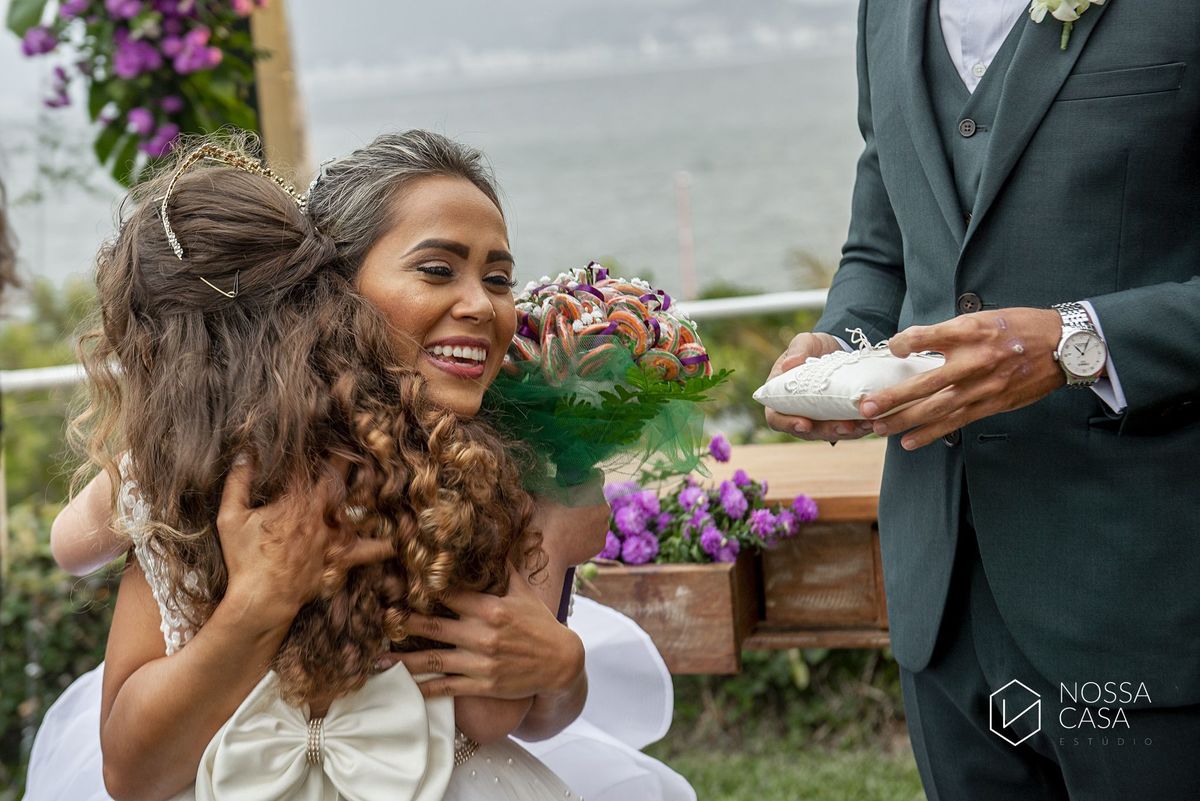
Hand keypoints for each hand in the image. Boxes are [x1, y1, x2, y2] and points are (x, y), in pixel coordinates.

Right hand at [217, 458, 394, 630]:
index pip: (305, 469)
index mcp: (295, 502)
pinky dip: (381, 545)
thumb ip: (238, 483)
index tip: (317, 438)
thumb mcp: (231, 518)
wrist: (263, 599)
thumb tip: (246, 453)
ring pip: (356, 510)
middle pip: (335, 483)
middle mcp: (320, 516)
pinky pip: (368, 551)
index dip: (310, 452)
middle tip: (351, 451)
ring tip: (377, 479)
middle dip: (343, 464)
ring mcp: (333, 538)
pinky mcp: (341, 559)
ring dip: (364, 495)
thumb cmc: (245, 559)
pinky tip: (396, 539)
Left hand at [386, 566, 584, 699]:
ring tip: (378, 659)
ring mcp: (480, 661)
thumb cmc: (540, 624)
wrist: (560, 662)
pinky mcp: (482, 684)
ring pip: (433, 659)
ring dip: (403, 660)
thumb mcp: (524, 592)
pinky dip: (425, 689)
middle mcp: (481, 634)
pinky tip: (406, 689)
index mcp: (489, 607)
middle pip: (432, 625)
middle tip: (378, 619)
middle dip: (402, 622)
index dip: (423, 589)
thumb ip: (504, 569)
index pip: (449, 594)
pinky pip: (447, 687)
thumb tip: (494, 540)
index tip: (398, 584)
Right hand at [533, 471, 609, 565]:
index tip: (571, 486)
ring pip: (596, 518)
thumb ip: (558, 481)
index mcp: (595, 490)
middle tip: (565, 507)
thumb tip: (558, 478)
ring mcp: (604, 528)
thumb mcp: (547, 489)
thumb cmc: (545, 517)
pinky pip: (594, 534)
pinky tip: (571, 537)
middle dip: (584, 501)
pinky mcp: (600, 545)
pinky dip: (585, 535)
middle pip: (596, 499)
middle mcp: (605, 508)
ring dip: (586, 519)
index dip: (582, 481)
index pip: (594, 478)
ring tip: (566, 525)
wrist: (546, 551)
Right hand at [764, 331, 872, 441]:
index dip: (788, 424)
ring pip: (831, 434)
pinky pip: (848, 429)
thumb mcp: (804, 342)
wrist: (838, 348)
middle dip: (827, 431)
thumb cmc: (814, 347)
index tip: (805, 424)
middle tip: (845, 426)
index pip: (776, 418)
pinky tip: (874, 422)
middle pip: (808, 432)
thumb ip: (797, 350)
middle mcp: (797, 413)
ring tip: (864, 425)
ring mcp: (819, 419)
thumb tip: (789, 364)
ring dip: (848, 433)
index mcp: (780, 398)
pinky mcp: (838, 419)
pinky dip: (861, 428)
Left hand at [860, 308, 1064, 449]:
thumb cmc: (1020, 327)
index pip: (926, 337)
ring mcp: (982, 386)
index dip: (904, 343)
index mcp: (970, 331)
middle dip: (892, 397)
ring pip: (936, 408)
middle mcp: (974, 360)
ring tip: (878, 428)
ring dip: (904, 420)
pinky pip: (955, 422)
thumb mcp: (985, 317)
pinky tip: (909, 441)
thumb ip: (952, 331)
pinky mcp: (990, 404)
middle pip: (924, 382)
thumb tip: (916, 342)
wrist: (1065, 346)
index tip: (892, 349)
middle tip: (865, 406)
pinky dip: (931, 433)